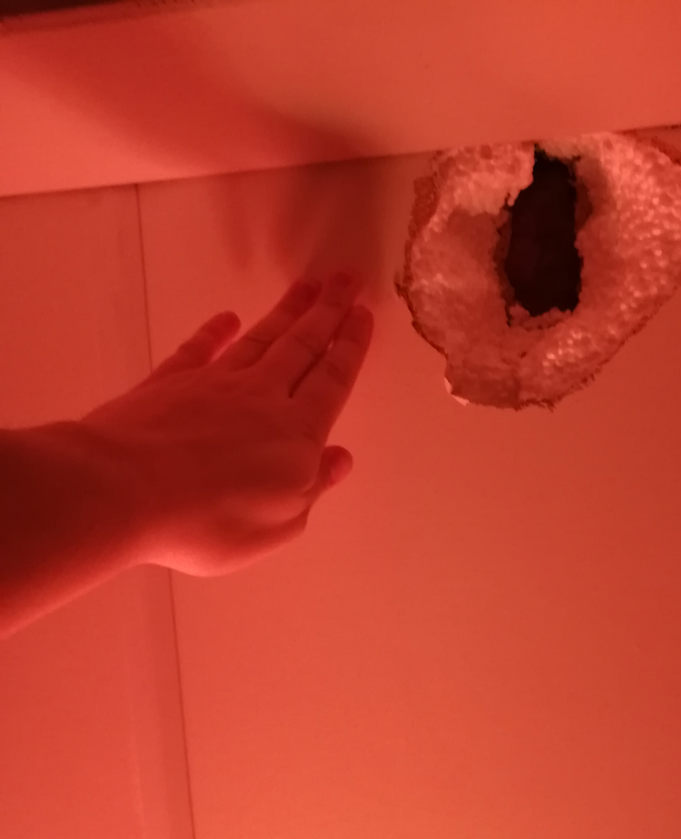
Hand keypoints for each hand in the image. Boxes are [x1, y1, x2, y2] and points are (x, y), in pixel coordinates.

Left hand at [82, 269, 373, 575]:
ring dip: (286, 312)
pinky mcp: (169, 383)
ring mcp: (214, 384)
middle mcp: (262, 398)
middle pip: (301, 346)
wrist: (126, 492)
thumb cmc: (210, 521)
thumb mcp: (279, 525)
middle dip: (327, 312)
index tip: (363, 315)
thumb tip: (339, 459)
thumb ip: (312, 487)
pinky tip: (227, 319)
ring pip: (260, 340)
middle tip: (345, 279)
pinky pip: (200, 349)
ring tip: (307, 287)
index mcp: (297, 434)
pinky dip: (216, 332)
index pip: (332, 381)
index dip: (350, 348)